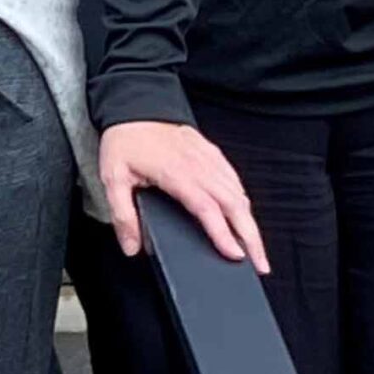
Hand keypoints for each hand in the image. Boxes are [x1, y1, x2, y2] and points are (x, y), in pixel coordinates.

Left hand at [99, 119, 269, 274]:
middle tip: (260, 264)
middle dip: (251, 237)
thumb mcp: (112, 178)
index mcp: (176, 173)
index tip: (236, 255)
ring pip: (239, 193)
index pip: (207, 208)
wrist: (132, 109)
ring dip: (250, 222)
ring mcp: (208, 158)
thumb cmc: (124, 142)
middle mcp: (198, 165)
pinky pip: (234, 179)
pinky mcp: (212, 152)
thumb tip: (131, 247)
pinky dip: (243, 200)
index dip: (223, 234)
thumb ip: (123, 214)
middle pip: (234, 205)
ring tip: (256, 248)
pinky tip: (244, 216)